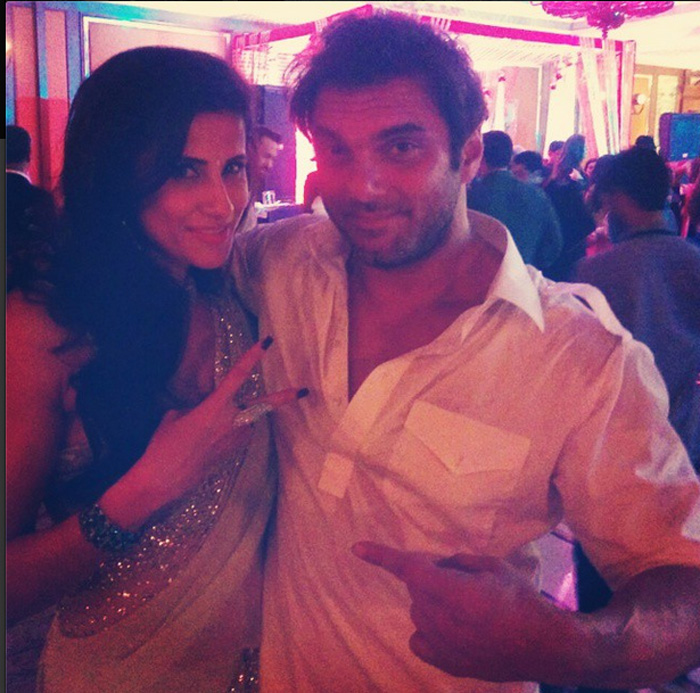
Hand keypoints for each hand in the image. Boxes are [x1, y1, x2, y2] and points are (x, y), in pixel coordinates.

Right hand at [103, 338, 303, 525]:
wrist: (162, 478)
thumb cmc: (164, 445)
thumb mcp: (175, 416)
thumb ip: (196, 407)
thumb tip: (204, 410)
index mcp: (215, 405)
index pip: (238, 375)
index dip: (252, 356)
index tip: (266, 342)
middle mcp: (231, 420)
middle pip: (264, 405)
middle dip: (285, 398)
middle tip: (304, 391)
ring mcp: (235, 439)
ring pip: (246, 422)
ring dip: (236, 421)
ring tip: (204, 434)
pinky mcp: (234, 453)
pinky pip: (239, 435)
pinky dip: (230, 433)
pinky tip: (208, 444)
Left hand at [352, 541, 572, 682]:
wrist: (544, 645)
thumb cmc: (521, 599)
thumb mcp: (493, 565)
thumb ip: (459, 562)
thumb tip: (440, 566)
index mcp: (452, 591)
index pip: (409, 569)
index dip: (382, 556)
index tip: (356, 548)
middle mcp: (441, 620)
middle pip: (418, 588)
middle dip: (431, 576)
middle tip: (460, 577)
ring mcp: (442, 645)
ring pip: (419, 611)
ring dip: (432, 601)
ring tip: (466, 605)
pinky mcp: (447, 664)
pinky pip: (419, 639)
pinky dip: (428, 628)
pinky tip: (450, 626)